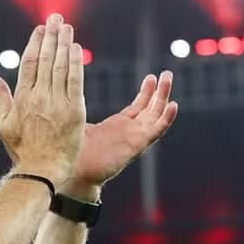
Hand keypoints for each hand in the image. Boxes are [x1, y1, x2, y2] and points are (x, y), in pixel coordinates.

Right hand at [0, 13, 85, 187]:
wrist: (42, 170)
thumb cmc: (22, 149)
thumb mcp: (4, 124)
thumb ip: (0, 97)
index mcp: (22, 98)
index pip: (29, 63)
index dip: (35, 43)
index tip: (40, 28)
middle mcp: (39, 97)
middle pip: (45, 59)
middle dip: (51, 36)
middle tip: (56, 18)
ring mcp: (58, 103)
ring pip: (60, 66)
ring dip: (64, 44)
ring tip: (67, 27)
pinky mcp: (75, 111)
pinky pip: (75, 81)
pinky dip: (76, 63)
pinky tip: (77, 48)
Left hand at [69, 71, 178, 189]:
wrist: (78, 170)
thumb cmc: (76, 153)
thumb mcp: (82, 129)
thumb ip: (83, 119)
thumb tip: (69, 108)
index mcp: (118, 127)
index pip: (137, 108)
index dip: (145, 93)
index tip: (151, 77)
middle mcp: (130, 131)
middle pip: (150, 108)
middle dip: (159, 91)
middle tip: (167, 73)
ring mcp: (135, 137)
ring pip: (155, 114)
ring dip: (163, 96)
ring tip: (169, 77)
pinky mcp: (137, 143)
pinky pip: (156, 130)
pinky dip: (166, 118)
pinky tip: (174, 104)